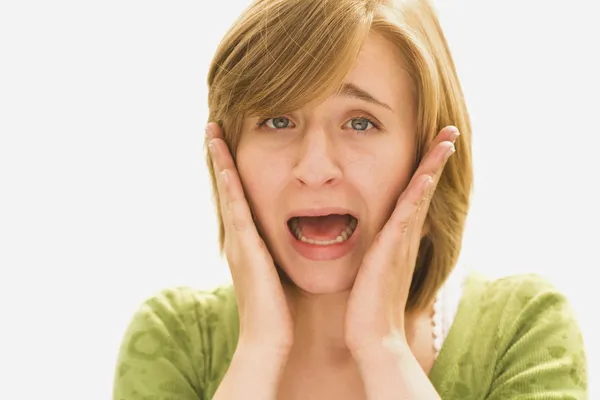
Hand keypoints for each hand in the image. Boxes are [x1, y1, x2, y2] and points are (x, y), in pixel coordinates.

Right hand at [206, 122, 293, 354]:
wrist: (267, 340)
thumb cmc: (276, 312)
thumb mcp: (275, 275)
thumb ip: (275, 257)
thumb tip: (289, 242)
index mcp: (246, 243)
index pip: (237, 199)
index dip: (231, 171)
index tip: (228, 145)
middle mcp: (238, 238)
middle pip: (226, 189)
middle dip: (219, 158)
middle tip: (213, 128)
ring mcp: (239, 242)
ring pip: (228, 193)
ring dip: (220, 163)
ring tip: (213, 134)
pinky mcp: (247, 250)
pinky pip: (237, 211)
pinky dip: (230, 187)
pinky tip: (226, 166)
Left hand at [344, 126, 458, 356]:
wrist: (374, 336)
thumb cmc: (370, 306)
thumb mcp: (374, 271)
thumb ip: (377, 253)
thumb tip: (374, 243)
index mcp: (400, 239)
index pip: (416, 196)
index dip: (426, 171)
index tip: (434, 147)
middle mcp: (406, 237)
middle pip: (425, 189)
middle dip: (437, 160)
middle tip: (450, 132)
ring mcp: (401, 242)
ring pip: (420, 196)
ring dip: (433, 167)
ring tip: (446, 140)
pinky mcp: (391, 250)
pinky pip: (406, 216)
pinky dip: (417, 194)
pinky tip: (425, 175)